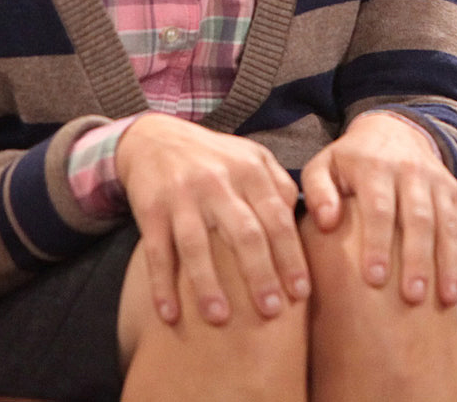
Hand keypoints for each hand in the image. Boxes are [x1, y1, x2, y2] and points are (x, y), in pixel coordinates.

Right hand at [115, 113, 307, 327]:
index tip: (301, 292)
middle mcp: (218, 182)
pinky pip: (157, 252)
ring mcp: (182, 196)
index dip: (291, 256)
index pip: (277, 218)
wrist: (156, 138)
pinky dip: (162, 285)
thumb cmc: (214, 158)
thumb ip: (279, 186)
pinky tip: (170, 315)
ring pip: (197, 245)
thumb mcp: (251, 158)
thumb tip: (305, 222)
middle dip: (260, 274)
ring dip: (209, 284)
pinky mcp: (151, 209)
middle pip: (244, 233)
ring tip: (220, 319)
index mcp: (250, 170)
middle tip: (271, 311)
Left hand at [300, 111, 456, 307]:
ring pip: (444, 223)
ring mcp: (435, 180)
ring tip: (444, 298)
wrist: (393, 131)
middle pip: (418, 217)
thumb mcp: (324, 166)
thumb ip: (318, 191)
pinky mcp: (452, 191)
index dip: (378, 243)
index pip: (378, 207)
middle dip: (417, 258)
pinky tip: (455, 287)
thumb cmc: (349, 163)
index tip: (374, 279)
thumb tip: (326, 222)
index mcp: (374, 165)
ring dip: (446, 261)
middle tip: (411, 297)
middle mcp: (409, 170)